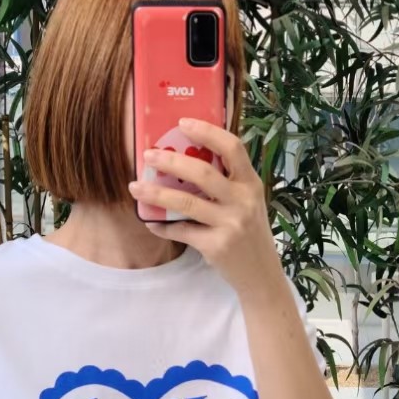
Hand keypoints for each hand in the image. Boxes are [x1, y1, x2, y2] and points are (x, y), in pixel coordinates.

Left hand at [127, 116, 285, 304]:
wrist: (261, 275)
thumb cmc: (249, 234)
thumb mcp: (248, 203)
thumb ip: (227, 183)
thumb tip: (186, 160)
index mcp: (251, 183)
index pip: (232, 147)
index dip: (207, 131)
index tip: (183, 122)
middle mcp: (243, 201)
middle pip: (203, 172)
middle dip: (171, 161)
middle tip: (149, 155)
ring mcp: (230, 224)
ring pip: (187, 202)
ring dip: (157, 193)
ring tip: (136, 186)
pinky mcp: (217, 246)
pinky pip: (182, 231)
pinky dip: (162, 226)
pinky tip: (151, 222)